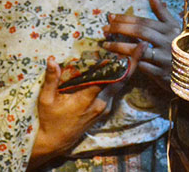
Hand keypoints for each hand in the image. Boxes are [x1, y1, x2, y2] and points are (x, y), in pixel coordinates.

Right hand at [28, 53, 139, 168]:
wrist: (55, 142)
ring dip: (127, 69)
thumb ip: (51, 79)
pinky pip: (115, 90)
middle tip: (142, 46)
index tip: (129, 49)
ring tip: (134, 51)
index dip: (119, 63)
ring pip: (120, 85)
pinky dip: (119, 77)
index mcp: (87, 99)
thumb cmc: (49, 120)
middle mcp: (101, 104)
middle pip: (121, 80)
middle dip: (133, 62)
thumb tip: (52, 60)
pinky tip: (121, 66)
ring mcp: (104, 108)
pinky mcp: (104, 110)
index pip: (107, 78)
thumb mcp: (46, 100)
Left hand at [102, 0, 179, 90]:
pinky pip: (142, 67)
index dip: (126, 18)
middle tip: (104, 29)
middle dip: (120, 29)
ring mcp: (165, 58)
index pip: (144, 21)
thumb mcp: (172, 25)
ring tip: (106, 44)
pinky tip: (116, 59)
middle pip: (140, 32)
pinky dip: (129, 62)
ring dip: (120, 46)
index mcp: (170, 28)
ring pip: (139, 49)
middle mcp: (168, 41)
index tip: (111, 17)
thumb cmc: (177, 44)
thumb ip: (160, 10)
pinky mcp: (161, 73)